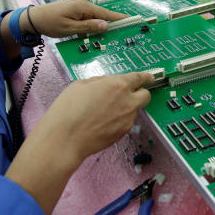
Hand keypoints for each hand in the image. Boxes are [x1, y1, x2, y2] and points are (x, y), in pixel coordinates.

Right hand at [5, 71, 152, 213]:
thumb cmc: (68, 109)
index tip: (149, 77)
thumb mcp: (81, 84)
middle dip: (140, 93)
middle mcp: (127, 101)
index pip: (139, 78)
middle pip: (146, 96)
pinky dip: (119, 120)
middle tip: (128, 94)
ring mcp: (127, 119)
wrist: (66, 138)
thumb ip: (99, 82)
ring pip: (134, 110)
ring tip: (104, 112)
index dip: (145, 77)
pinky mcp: (123, 133)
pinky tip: (102, 122)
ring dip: (126, 108)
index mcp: (117, 85)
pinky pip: (126, 122)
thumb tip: (106, 84)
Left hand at [25, 0, 126, 37]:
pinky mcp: (74, 10)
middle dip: (110, 25)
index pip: (105, 13)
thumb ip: (89, 27)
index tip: (131, 20)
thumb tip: (106, 25)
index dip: (118, 18)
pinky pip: (87, 19)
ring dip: (99, 27)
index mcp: (83, 6)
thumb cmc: (50, 23)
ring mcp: (79, 6)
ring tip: (110, 36)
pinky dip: (91, 26)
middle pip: (101, 16)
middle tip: (123, 33)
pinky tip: (92, 34)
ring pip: (94, 18)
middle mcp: (83, 4)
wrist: (34, 19)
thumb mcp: (70, 28)